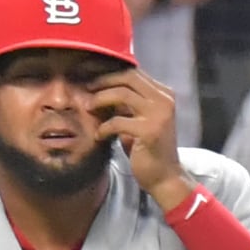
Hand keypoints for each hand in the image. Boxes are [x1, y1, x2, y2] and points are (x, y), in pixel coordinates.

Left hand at [85, 67, 191, 206]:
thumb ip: (127, 103)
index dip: (109, 72)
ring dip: (100, 99)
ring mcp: (159, 115)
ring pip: (122, 94)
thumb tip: (100, 86)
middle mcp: (164, 100)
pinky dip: (104, 127)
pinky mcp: (150, 131)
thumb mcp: (138, 119)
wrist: (164, 177)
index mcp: (163, 94)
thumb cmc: (147, 148)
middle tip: (85, 88)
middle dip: (103, 80)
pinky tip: (98, 135)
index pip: (134, 72)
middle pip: (128, 77)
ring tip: (87, 108)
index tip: (89, 75)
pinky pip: (118, 121)